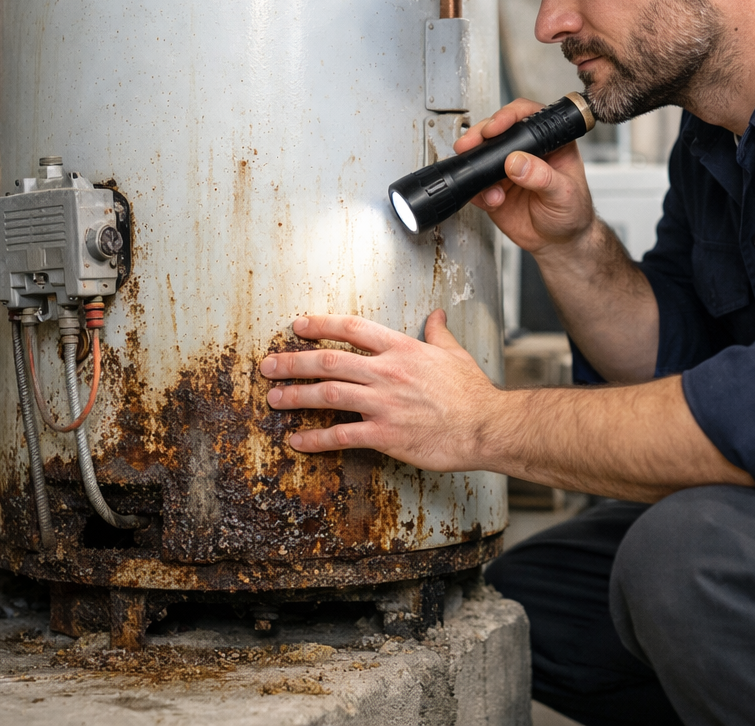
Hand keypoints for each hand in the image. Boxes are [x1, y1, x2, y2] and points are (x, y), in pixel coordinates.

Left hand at [261, 311, 512, 470]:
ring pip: (328, 395)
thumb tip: (437, 314)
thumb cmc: (472, 392)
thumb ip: (438, 333)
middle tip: (268, 366)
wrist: (486, 426)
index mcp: (402, 348)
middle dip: (292, 362)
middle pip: (328, 361)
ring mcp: (384, 404)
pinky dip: (315, 438)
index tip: (297, 326)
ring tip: (274, 399)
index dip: (320, 325)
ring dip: (295, 396)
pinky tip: (297, 440)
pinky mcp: (385, 435)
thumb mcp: (454, 354)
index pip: (351, 329)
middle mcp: (387, 372)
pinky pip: (341, 435)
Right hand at [458, 98, 595, 253]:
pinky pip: (477, 185)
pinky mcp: (494, 189)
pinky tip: (492, 199)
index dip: (509, 116)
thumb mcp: (565, 194)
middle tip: (472, 143)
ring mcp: (507, 170)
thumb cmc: (573, 214)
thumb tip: (517, 162)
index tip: (496, 126)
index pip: (528, 117)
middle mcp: (526, 152)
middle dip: (481, 135)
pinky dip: (478, 191)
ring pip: (482, 156)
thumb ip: (542, 177)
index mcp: (550, 143)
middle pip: (498, 131)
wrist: (560, 244)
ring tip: (482, 179)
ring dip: (474, 163)